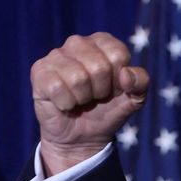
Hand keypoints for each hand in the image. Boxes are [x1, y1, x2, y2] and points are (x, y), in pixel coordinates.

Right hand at [31, 33, 149, 174]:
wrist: (83, 137)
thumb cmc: (107, 111)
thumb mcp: (134, 99)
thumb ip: (141, 82)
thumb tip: (126, 74)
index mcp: (102, 42)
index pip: (118, 54)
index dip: (119, 80)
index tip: (114, 89)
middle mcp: (77, 43)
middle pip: (99, 66)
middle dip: (101, 91)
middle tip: (95, 97)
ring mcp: (55, 56)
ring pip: (77, 77)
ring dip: (83, 98)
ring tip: (80, 100)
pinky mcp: (39, 72)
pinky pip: (58, 87)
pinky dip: (66, 103)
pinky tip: (64, 103)